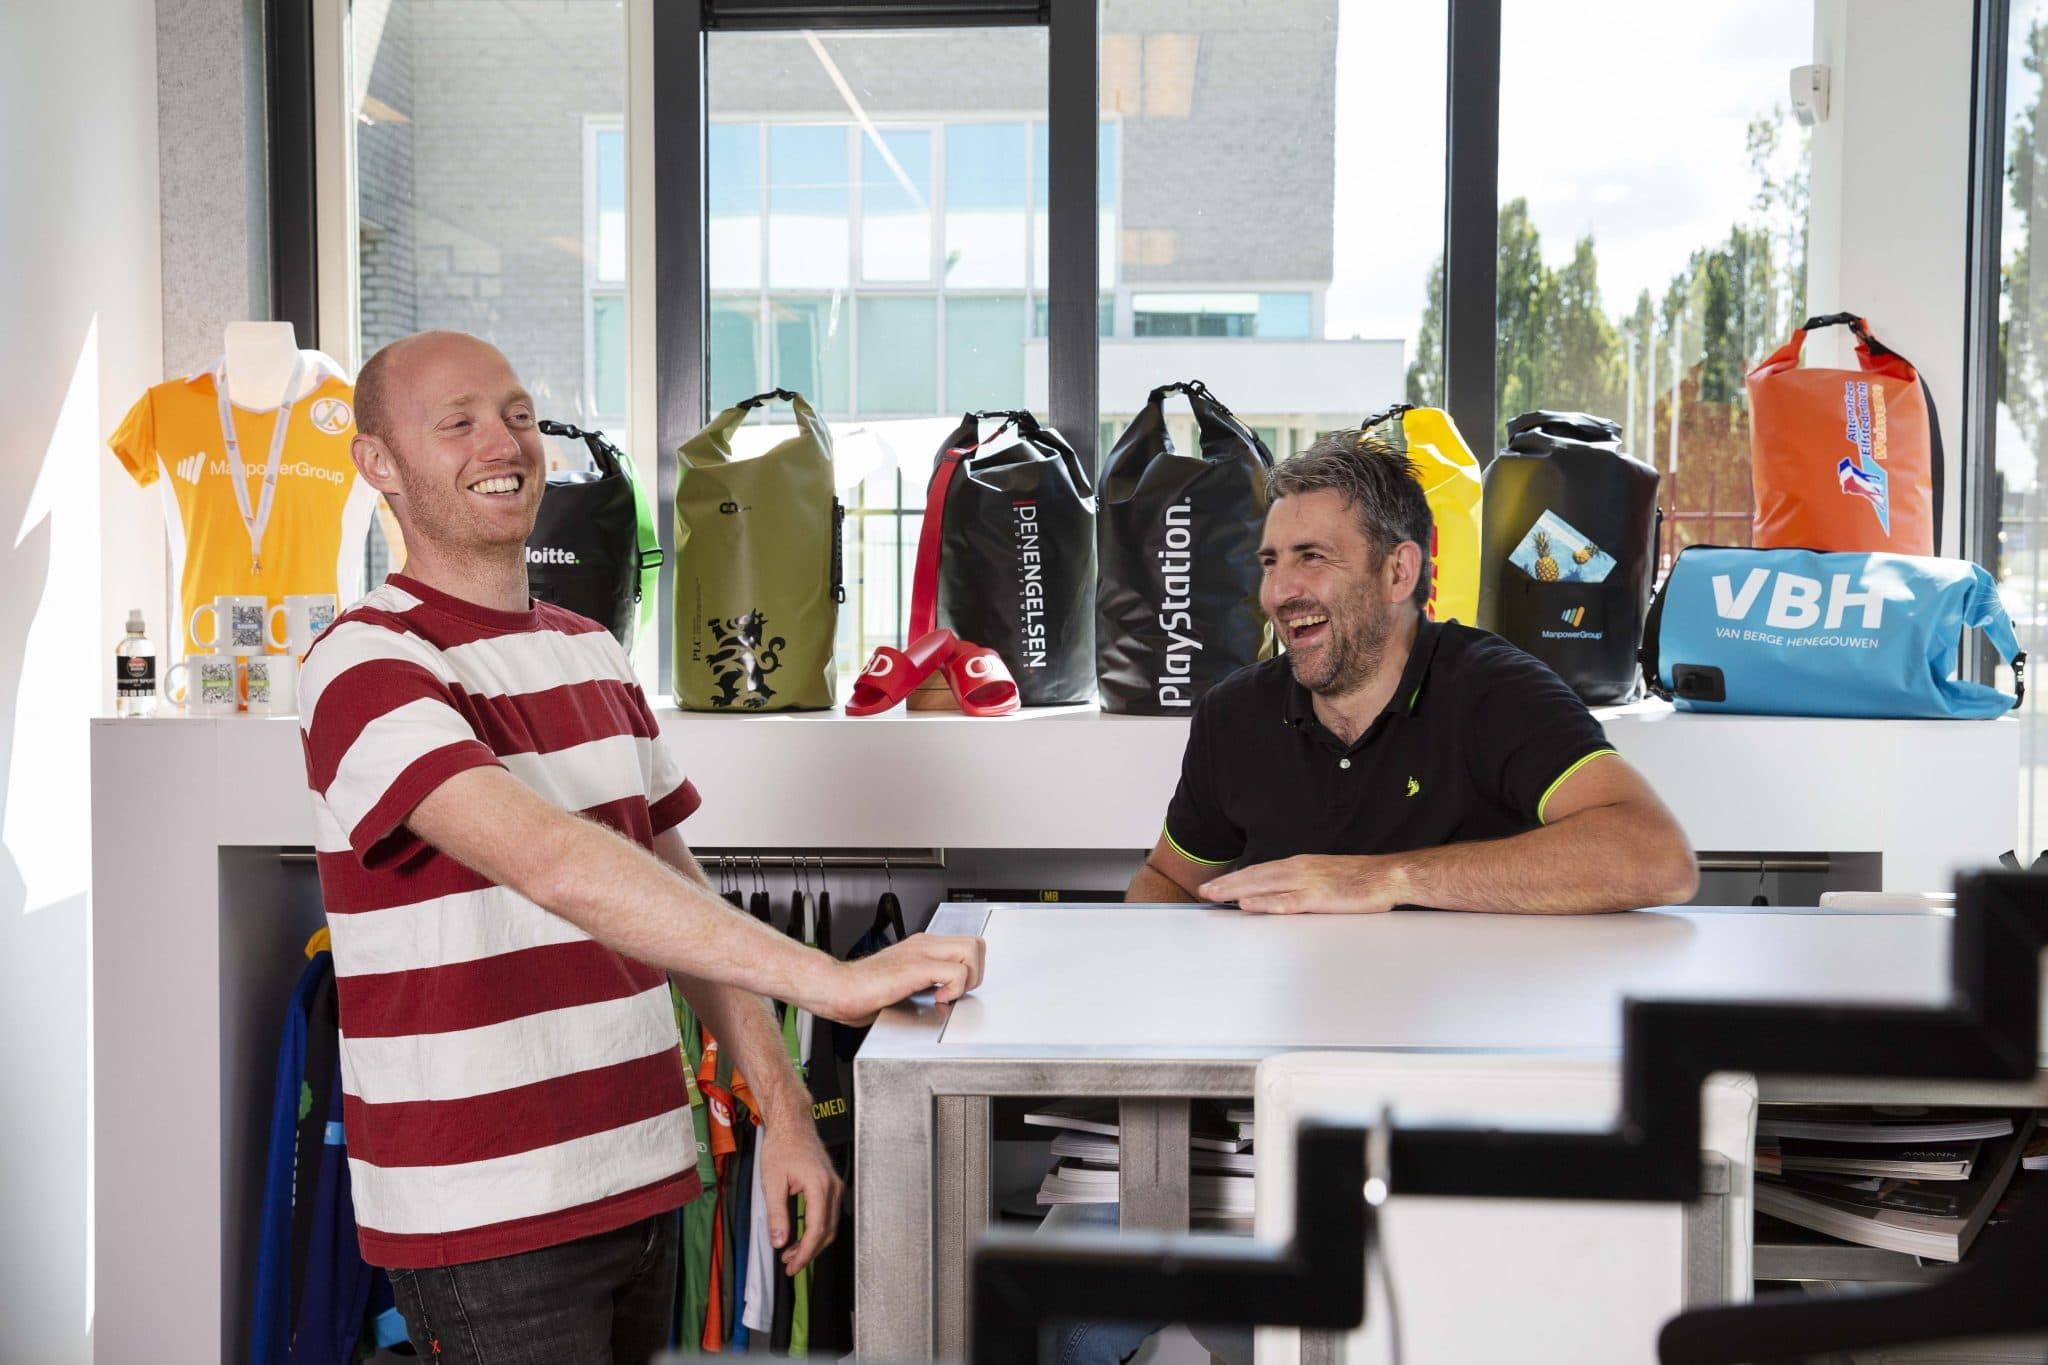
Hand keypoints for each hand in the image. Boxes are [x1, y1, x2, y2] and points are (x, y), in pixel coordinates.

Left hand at [754, 1118, 842, 1274]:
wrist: (792, 1124)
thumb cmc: (782, 1145)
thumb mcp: (772, 1182)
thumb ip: (776, 1214)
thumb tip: (779, 1241)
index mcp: (819, 1186)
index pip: (817, 1229)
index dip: (805, 1253)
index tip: (792, 1265)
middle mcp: (832, 1187)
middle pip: (827, 1231)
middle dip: (809, 1252)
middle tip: (790, 1265)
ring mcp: (835, 1186)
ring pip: (830, 1225)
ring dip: (812, 1242)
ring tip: (792, 1253)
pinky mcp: (831, 1185)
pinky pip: (828, 1214)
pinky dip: (816, 1229)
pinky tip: (800, 1235)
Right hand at [821, 932, 986, 1024]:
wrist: (836, 988)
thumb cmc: (861, 991)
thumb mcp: (901, 983)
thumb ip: (923, 984)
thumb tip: (941, 998)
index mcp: (921, 946)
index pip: (966, 945)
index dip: (969, 969)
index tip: (954, 990)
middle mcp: (923, 944)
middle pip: (975, 943)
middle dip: (975, 972)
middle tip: (956, 992)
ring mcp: (920, 953)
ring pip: (971, 950)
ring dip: (968, 978)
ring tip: (948, 994)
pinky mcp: (915, 967)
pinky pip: (955, 971)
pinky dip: (954, 989)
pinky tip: (936, 998)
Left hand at [1198, 855, 1408, 914]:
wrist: (1387, 876)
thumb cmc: (1360, 880)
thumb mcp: (1325, 876)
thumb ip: (1303, 884)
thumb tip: (1284, 894)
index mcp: (1301, 865)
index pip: (1261, 871)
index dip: (1237, 877)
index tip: (1217, 884)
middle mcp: (1299, 869)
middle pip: (1256, 876)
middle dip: (1227, 883)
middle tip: (1204, 891)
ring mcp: (1308, 883)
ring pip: (1264, 886)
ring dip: (1237, 891)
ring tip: (1215, 897)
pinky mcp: (1319, 898)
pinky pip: (1285, 901)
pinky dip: (1264, 902)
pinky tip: (1247, 905)